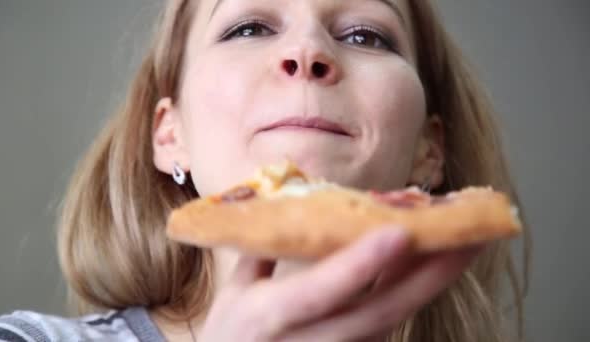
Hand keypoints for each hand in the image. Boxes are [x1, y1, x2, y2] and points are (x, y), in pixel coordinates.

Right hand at [199, 226, 480, 341]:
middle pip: (377, 313)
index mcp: (267, 317)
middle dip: (426, 275)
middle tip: (468, 235)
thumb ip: (264, 245)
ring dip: (430, 282)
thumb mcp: (234, 289)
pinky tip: (436, 264)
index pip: (319, 292)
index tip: (399, 232)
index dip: (359, 265)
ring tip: (466, 243)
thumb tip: (293, 197)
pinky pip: (389, 325)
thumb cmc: (231, 333)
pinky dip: (413, 292)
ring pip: (391, 320)